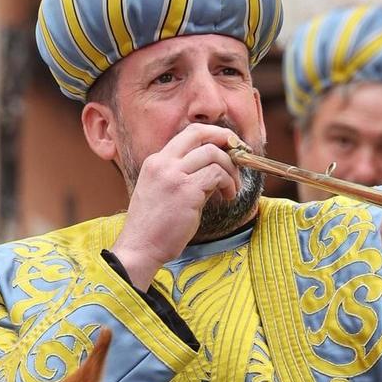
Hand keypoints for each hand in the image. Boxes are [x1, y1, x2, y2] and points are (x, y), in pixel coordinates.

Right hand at [112, 124, 241, 290]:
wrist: (140, 248)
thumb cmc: (154, 226)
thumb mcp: (161, 191)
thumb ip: (183, 175)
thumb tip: (214, 168)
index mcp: (156, 161)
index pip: (188, 134)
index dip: (213, 135)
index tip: (229, 147)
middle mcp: (163, 163)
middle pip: (201, 134)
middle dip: (227, 140)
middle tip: (241, 157)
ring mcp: (174, 175)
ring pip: (213, 154)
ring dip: (231, 170)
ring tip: (232, 189)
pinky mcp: (187, 191)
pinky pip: (217, 175)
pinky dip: (228, 183)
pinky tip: (228, 197)